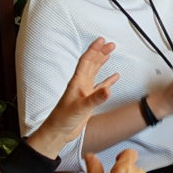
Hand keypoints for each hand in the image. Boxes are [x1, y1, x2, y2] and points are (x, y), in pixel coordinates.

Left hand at [28, 38, 118, 158]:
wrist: (58, 132)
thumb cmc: (63, 119)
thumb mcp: (81, 108)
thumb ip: (95, 98)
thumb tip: (108, 88)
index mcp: (77, 82)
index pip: (86, 61)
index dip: (94, 50)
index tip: (102, 40)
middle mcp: (81, 84)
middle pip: (91, 63)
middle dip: (100, 52)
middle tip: (110, 44)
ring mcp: (85, 91)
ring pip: (95, 72)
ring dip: (102, 62)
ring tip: (109, 53)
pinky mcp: (89, 99)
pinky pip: (101, 86)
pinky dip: (108, 80)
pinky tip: (114, 77)